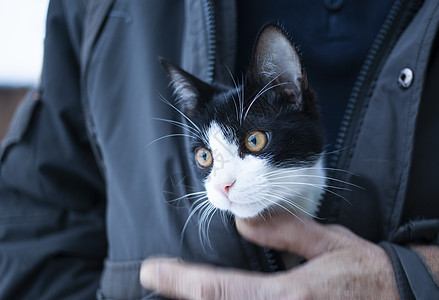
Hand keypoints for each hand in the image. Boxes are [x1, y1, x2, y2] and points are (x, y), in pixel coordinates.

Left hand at [140, 213, 398, 298]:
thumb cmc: (367, 274)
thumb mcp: (328, 244)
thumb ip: (283, 233)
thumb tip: (243, 224)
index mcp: (288, 298)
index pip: (217, 290)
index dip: (178, 281)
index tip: (151, 271)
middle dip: (181, 297)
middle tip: (156, 281)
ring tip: (177, 288)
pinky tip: (214, 297)